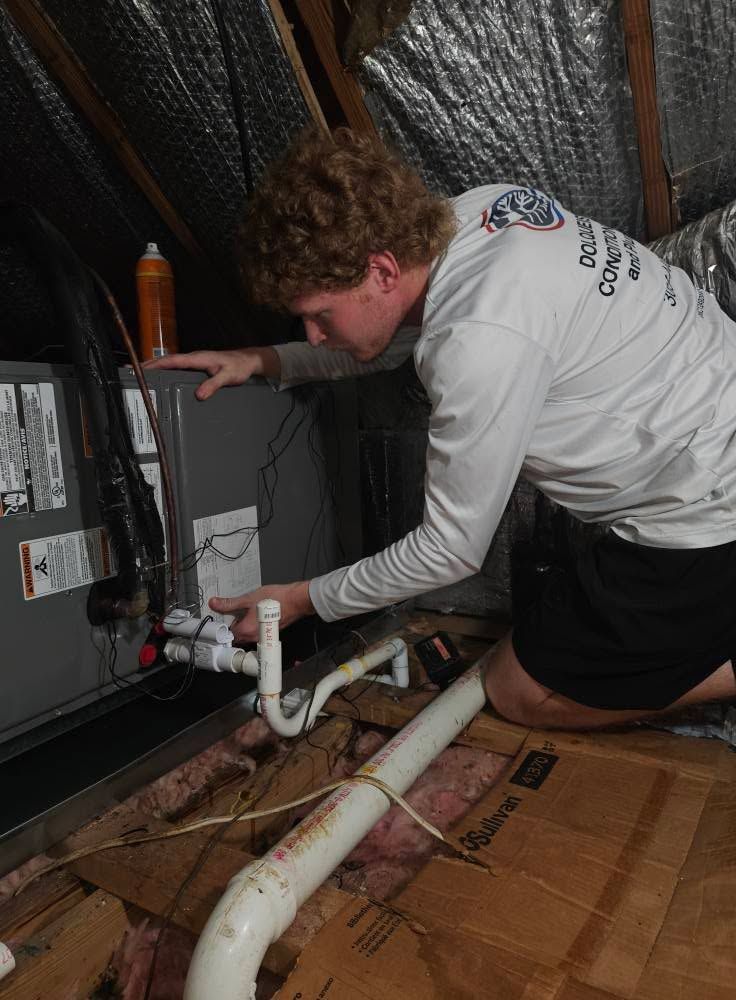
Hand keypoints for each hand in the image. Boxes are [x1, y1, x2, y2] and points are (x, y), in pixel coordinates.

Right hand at [143, 346, 279, 400]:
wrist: (248, 361)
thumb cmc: (239, 367)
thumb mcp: (228, 377)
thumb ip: (213, 385)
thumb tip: (200, 394)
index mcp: (198, 358)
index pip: (172, 360)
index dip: (155, 364)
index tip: (141, 368)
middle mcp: (194, 358)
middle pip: (167, 360)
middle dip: (149, 365)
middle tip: (132, 371)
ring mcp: (195, 361)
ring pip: (171, 363)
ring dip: (156, 367)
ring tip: (141, 374)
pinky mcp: (197, 365)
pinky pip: (177, 366)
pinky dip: (166, 369)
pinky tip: (161, 376)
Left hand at [210, 581, 314, 642]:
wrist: (296, 601)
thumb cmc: (276, 600)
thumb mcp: (248, 599)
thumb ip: (229, 603)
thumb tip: (215, 603)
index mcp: (246, 630)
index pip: (229, 634)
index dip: (225, 626)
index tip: (224, 619)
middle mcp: (255, 637)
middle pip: (239, 636)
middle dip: (236, 625)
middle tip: (237, 613)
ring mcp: (263, 636)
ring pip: (248, 634)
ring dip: (246, 625)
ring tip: (249, 611)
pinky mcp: (270, 633)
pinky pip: (258, 632)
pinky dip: (255, 624)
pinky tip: (259, 612)